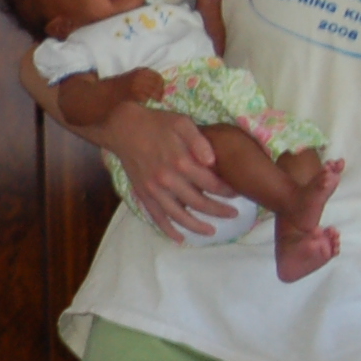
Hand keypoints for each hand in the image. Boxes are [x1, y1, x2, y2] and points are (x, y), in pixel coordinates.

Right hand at [104, 101, 234, 238]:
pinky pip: (157, 217)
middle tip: (233, 214)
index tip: (237, 193)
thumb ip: (199, 141)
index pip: (211, 184)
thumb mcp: (182, 123)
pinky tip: (180, 238)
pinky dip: (168, 229)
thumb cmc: (156, 123)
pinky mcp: (143, 194)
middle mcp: (168, 180)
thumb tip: (212, 161)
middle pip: (199, 203)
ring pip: (179, 215)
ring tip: (211, 231)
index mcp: (181, 162)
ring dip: (197, 226)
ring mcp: (154, 190)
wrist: (123, 127)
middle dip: (219, 211)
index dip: (227, 191)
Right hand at [126, 68, 167, 101]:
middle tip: (161, 96)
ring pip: (153, 92)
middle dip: (161, 91)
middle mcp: (140, 77)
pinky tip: (145, 100)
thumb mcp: (136, 75)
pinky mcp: (134, 93)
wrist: (111, 89)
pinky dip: (146, 100)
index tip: (162, 87)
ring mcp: (137, 85)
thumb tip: (161, 83)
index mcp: (141, 71)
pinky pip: (145, 98)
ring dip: (156, 97)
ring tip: (158, 99)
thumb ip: (146, 76)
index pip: (158, 76)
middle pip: (157, 85)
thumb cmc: (124, 82)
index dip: (161, 82)